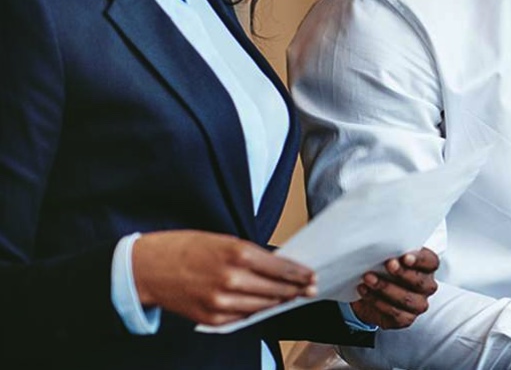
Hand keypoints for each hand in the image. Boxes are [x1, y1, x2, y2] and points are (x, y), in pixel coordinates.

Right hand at [133, 230, 315, 325]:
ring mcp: (221, 302)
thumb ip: (252, 255)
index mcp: (237, 253)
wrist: (149, 268)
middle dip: (296, 289)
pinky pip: (242, 317)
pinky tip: (263, 305)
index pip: (281, 268)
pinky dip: (254, 311)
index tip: (312, 275)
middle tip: (310, 288)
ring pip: (262, 306)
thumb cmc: (187, 248)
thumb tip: (278, 266)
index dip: (300, 273)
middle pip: (276, 289)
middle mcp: (232, 279)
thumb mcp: (224, 240)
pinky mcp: (211, 318)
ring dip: (279, 302)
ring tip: (291, 297)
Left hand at [350, 247, 438, 328]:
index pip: (431, 262)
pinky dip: (377, 301)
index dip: (420, 260)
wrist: (372, 294)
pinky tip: (365, 292)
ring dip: (386, 288)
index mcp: (428, 268)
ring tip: (368, 278)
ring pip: (407, 299)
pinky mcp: (405, 319)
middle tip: (387, 264)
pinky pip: (394, 313)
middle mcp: (427, 287)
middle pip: (420, 282)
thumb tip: (383, 248)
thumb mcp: (390, 258)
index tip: (405, 257)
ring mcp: (418, 305)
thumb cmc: (385, 271)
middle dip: (402, 273)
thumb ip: (393, 253)